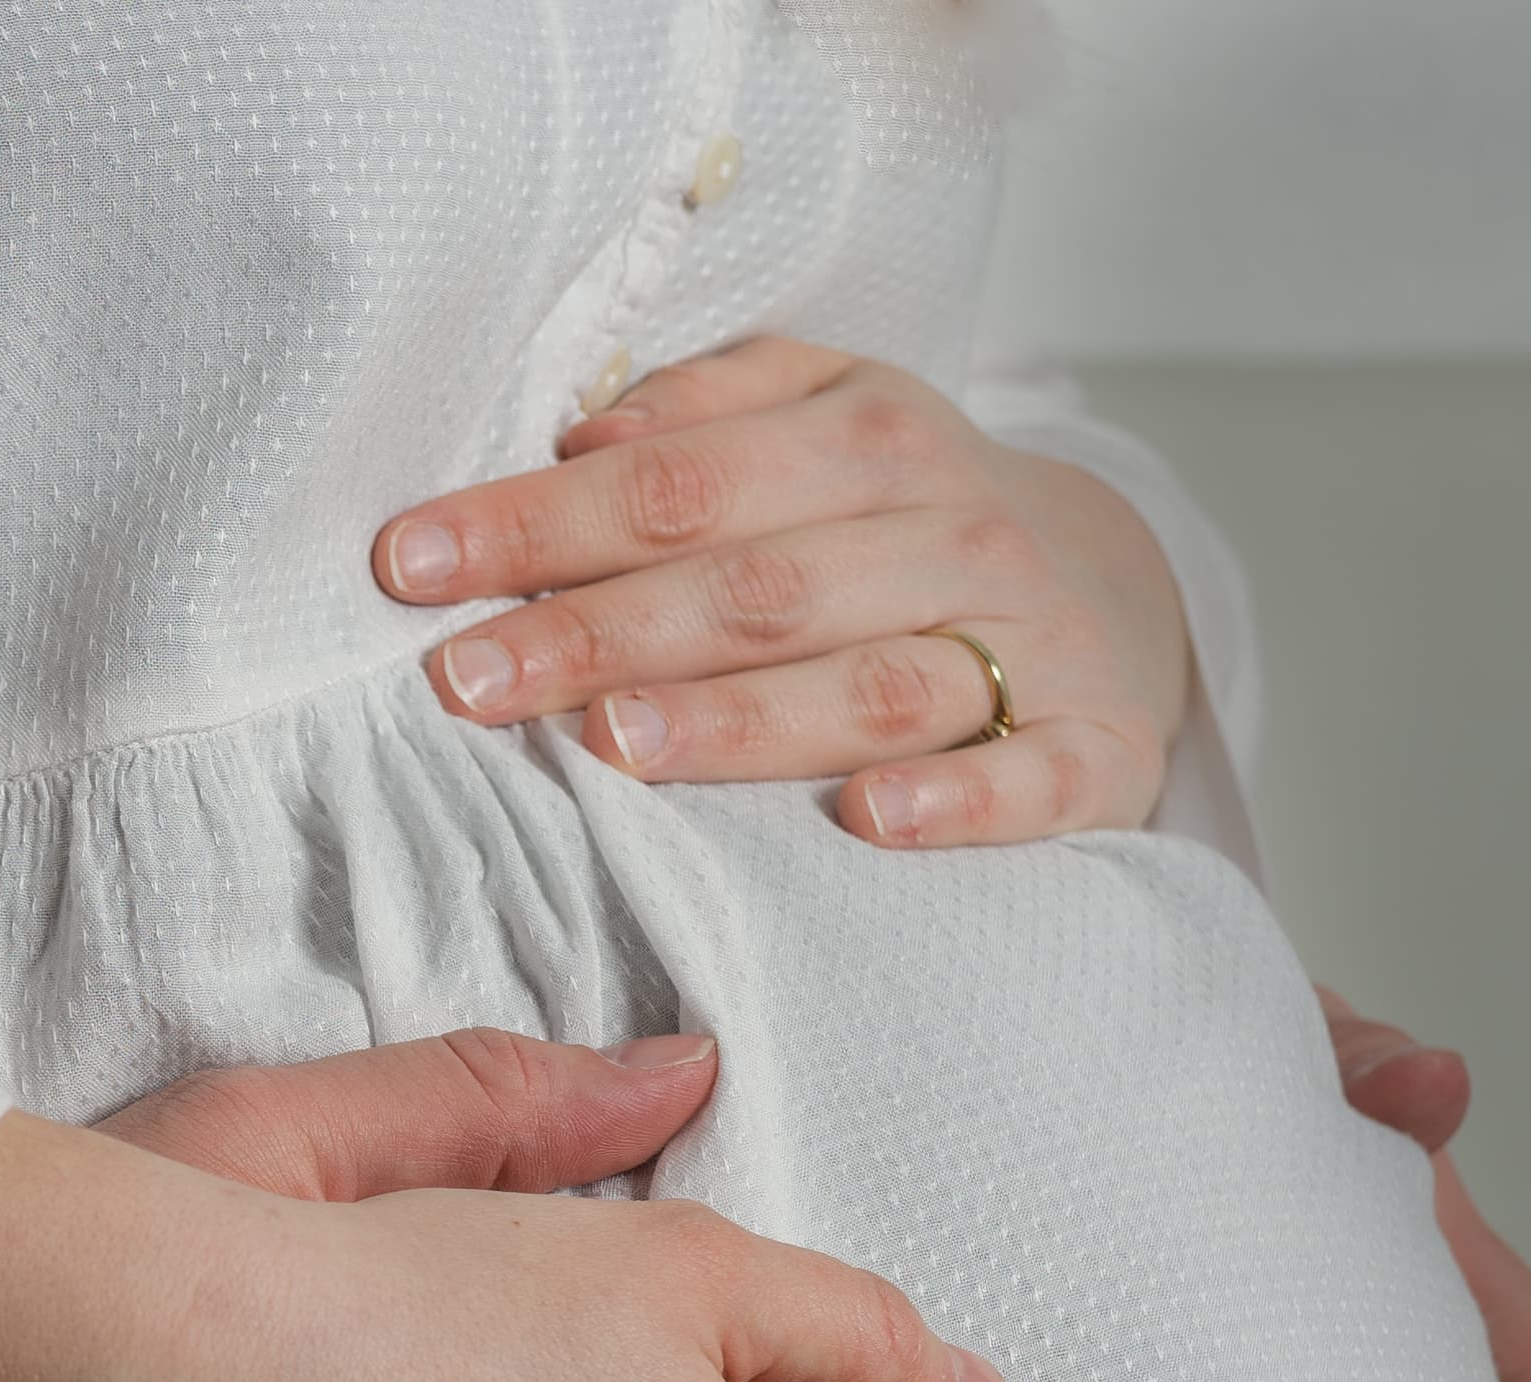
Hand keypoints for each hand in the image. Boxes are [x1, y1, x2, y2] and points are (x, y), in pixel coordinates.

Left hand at [372, 336, 1192, 847]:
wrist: (1121, 593)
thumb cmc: (909, 517)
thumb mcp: (828, 416)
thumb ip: (710, 411)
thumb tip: (584, 430)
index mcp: (868, 439)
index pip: (677, 482)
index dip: (538, 522)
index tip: (409, 564)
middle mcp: (949, 534)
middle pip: (754, 588)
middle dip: (598, 631)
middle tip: (464, 679)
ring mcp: (1030, 645)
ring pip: (870, 684)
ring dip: (738, 720)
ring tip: (611, 744)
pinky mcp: (1096, 750)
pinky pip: (1030, 779)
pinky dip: (957, 802)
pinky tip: (868, 820)